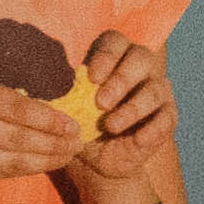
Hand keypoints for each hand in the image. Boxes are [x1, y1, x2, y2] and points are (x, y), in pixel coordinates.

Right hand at [0, 71, 81, 188]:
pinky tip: (44, 164)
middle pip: (17, 138)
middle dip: (54, 143)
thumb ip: (1, 96)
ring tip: (68, 156)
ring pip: (11, 161)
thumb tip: (52, 112)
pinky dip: (26, 170)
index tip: (73, 124)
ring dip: (46, 161)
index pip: (15, 107)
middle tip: (78, 143)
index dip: (49, 119)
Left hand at [66, 30, 177, 183]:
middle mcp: (139, 69)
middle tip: (101, 102)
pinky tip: (138, 139)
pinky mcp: (167, 116)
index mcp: (113, 59)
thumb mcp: (66, 110)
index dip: (106, 56)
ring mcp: (157, 91)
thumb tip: (36, 89)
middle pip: (142, 57)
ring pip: (156, 89)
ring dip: (133, 107)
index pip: (115, 42)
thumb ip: (60, 95)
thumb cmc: (80, 126)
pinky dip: (153, 129)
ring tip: (111, 126)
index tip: (91, 78)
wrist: (99, 161)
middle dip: (122, 78)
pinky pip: (167, 118)